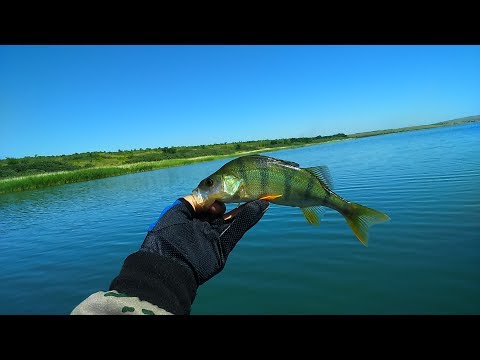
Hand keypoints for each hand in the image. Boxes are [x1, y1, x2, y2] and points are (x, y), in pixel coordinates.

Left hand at [140, 196, 268, 284]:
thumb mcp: (175, 213)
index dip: (218, 197)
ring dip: (246, 209)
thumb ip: (192, 202)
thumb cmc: (167, 237)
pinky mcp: (222, 249)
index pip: (209, 206)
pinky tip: (259, 207)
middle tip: (249, 188)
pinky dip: (248, 219)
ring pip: (233, 221)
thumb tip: (208, 198)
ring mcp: (214, 239)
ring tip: (260, 196)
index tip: (225, 187)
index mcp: (191, 220)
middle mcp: (204, 229)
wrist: (167, 267)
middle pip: (223, 214)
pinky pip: (237, 231)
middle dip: (236, 202)